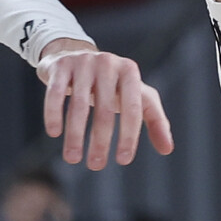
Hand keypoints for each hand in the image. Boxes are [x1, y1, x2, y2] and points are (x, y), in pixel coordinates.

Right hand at [41, 43, 173, 169]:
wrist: (76, 54)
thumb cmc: (112, 84)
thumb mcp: (137, 96)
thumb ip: (154, 120)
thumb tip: (168, 149)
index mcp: (130, 72)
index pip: (133, 108)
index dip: (129, 136)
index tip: (123, 160)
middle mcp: (108, 63)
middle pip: (104, 109)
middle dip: (100, 141)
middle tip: (96, 166)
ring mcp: (82, 62)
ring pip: (78, 104)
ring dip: (75, 135)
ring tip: (73, 159)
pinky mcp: (60, 66)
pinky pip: (55, 93)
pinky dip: (53, 114)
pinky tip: (54, 133)